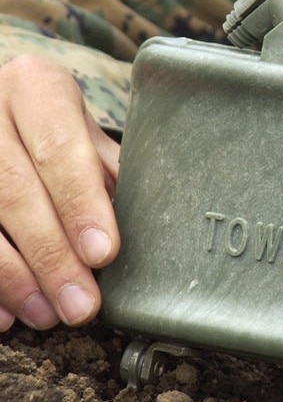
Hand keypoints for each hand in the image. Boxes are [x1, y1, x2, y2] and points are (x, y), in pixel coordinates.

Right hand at [0, 55, 120, 329]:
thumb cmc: (50, 125)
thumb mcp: (79, 130)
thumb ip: (105, 168)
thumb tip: (149, 225)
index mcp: (34, 87)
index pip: (60, 149)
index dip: (81, 205)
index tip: (104, 253)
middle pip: (15, 190)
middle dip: (51, 255)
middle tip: (82, 305)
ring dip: (12, 278)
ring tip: (46, 315)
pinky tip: (4, 315)